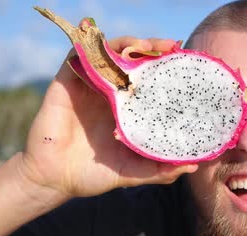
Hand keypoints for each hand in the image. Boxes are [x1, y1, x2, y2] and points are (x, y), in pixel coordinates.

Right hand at [19, 37, 197, 197]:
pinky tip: (109, 46)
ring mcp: (89, 86)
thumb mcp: (134, 172)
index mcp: (127, 109)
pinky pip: (79, 56)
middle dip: (152, 49)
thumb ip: (160, 170)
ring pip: (109, 53)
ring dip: (128, 43)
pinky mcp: (66, 83)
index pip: (149, 81)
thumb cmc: (94, 174)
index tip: (184, 64)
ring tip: (146, 45)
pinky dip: (94, 47)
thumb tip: (192, 166)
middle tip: (171, 46)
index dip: (165, 69)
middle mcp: (110, 94)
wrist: (55, 180)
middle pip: (133, 61)